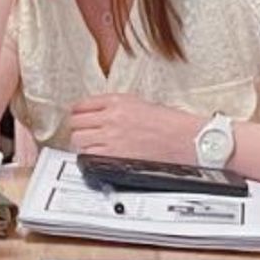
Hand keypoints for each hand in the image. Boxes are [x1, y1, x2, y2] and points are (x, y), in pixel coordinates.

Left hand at [65, 94, 208, 163]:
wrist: (184, 139)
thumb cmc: (168, 124)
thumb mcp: (139, 104)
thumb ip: (114, 107)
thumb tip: (96, 113)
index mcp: (117, 101)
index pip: (81, 105)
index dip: (76, 114)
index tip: (77, 119)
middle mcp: (111, 117)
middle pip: (75, 122)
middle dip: (77, 129)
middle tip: (83, 134)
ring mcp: (111, 137)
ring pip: (77, 140)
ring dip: (82, 144)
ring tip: (91, 147)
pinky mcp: (114, 156)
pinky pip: (88, 156)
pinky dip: (89, 158)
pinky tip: (98, 157)